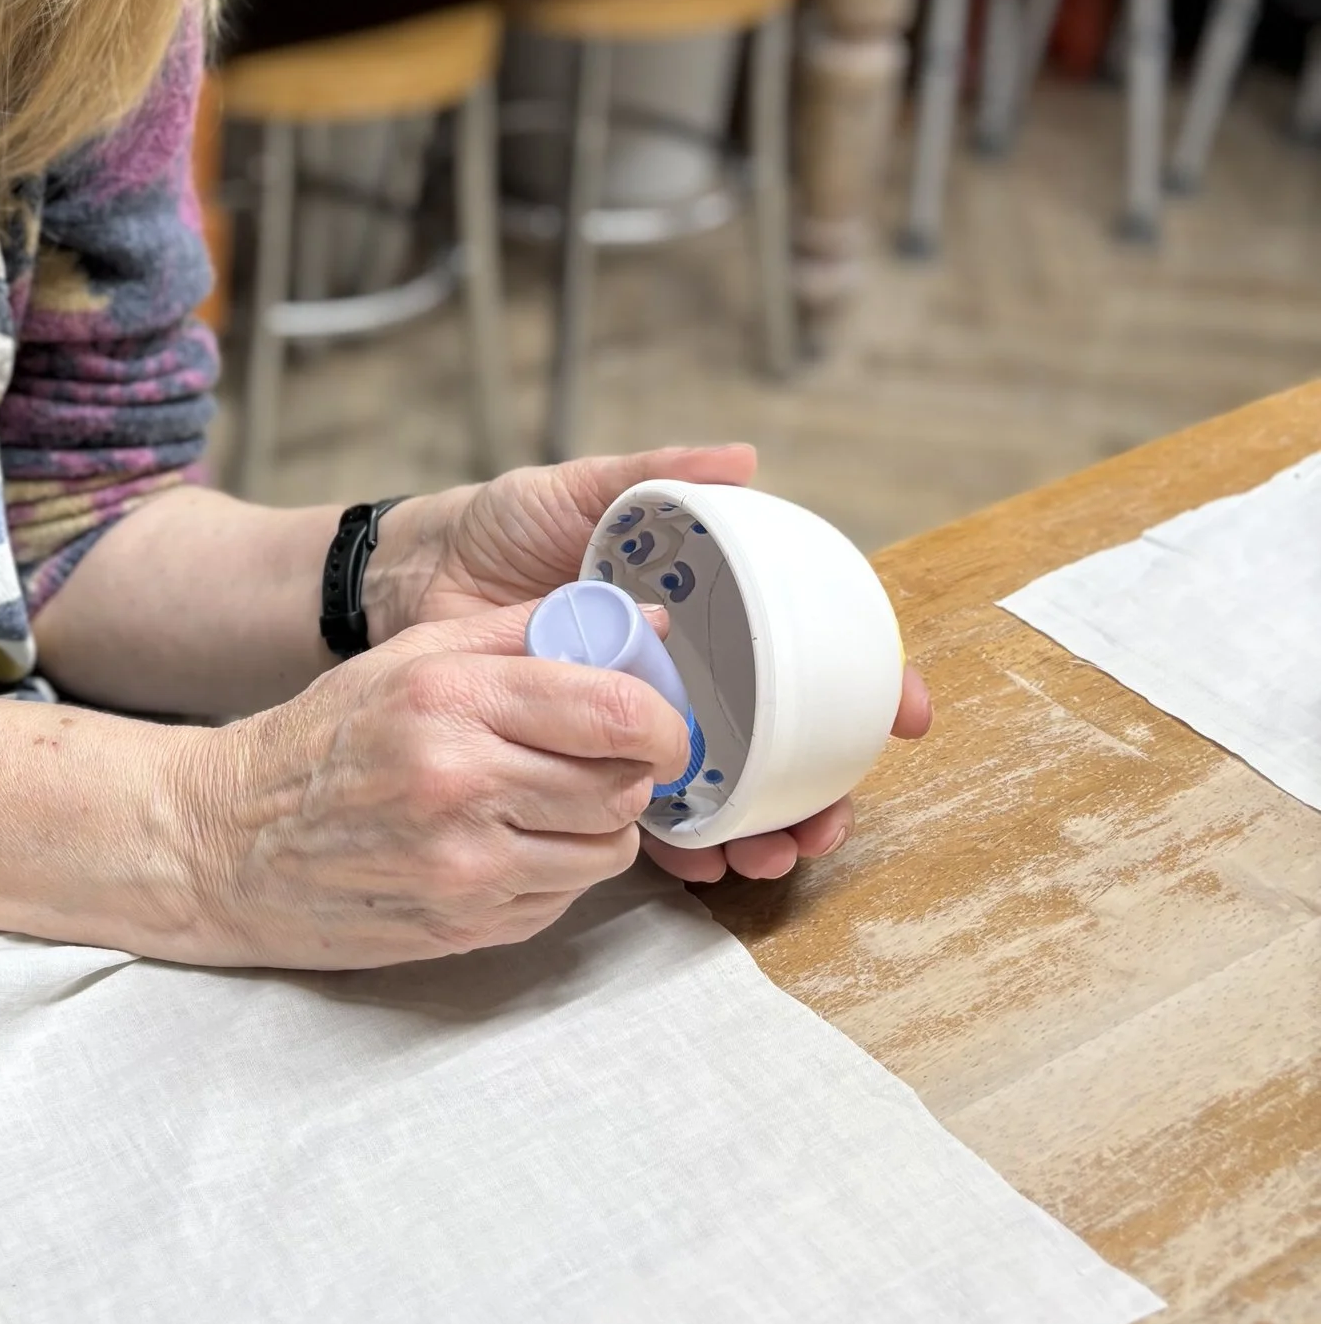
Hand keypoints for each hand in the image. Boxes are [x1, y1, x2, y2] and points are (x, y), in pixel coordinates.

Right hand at [174, 614, 692, 970]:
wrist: (228, 842)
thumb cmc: (324, 739)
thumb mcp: (411, 656)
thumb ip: (526, 632)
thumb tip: (644, 625)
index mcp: (450, 699)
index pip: (615, 712)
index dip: (661, 719)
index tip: (656, 719)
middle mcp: (461, 783)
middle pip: (624, 786)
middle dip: (631, 770)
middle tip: (601, 757)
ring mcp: (465, 867)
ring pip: (609, 850)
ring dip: (599, 825)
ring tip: (548, 800)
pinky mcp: (466, 926)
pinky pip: (565, 898)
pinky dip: (556, 869)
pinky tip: (506, 843)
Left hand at [363, 444, 932, 889]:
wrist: (417, 580)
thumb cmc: (500, 526)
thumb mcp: (576, 490)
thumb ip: (653, 475)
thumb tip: (742, 460)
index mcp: (704, 609)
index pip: (807, 649)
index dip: (867, 683)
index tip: (906, 713)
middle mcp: (688, 668)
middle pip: (786, 737)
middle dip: (825, 783)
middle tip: (835, 814)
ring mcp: (644, 719)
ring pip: (732, 786)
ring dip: (769, 825)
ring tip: (781, 849)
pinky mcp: (592, 759)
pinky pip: (656, 813)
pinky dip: (691, 843)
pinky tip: (713, 864)